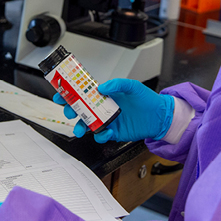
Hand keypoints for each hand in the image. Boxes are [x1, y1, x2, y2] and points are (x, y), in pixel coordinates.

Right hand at [53, 79, 173, 143]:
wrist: (160, 116)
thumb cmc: (147, 99)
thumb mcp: (133, 86)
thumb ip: (118, 84)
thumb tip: (101, 87)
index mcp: (107, 95)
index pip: (85, 93)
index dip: (71, 93)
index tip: (61, 94)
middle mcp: (105, 107)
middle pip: (81, 109)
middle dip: (71, 110)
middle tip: (70, 111)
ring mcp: (108, 120)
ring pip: (88, 124)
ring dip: (80, 126)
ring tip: (80, 129)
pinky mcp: (114, 132)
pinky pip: (101, 135)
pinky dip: (100, 135)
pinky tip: (105, 132)